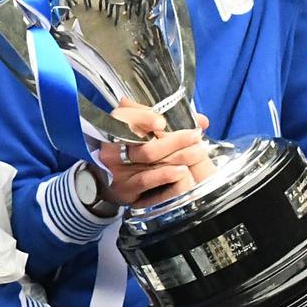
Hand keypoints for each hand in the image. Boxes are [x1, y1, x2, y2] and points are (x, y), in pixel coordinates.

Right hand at [92, 103, 214, 205]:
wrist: (105, 181)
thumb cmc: (129, 149)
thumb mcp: (139, 128)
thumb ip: (165, 120)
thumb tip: (200, 120)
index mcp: (111, 128)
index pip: (124, 118)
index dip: (144, 118)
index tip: (162, 122)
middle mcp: (111, 149)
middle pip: (145, 142)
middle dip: (175, 139)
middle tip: (195, 136)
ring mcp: (117, 170)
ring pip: (149, 160)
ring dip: (178, 156)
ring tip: (198, 151)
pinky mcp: (125, 188)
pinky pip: (147, 180)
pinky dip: (166, 175)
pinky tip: (182, 171)